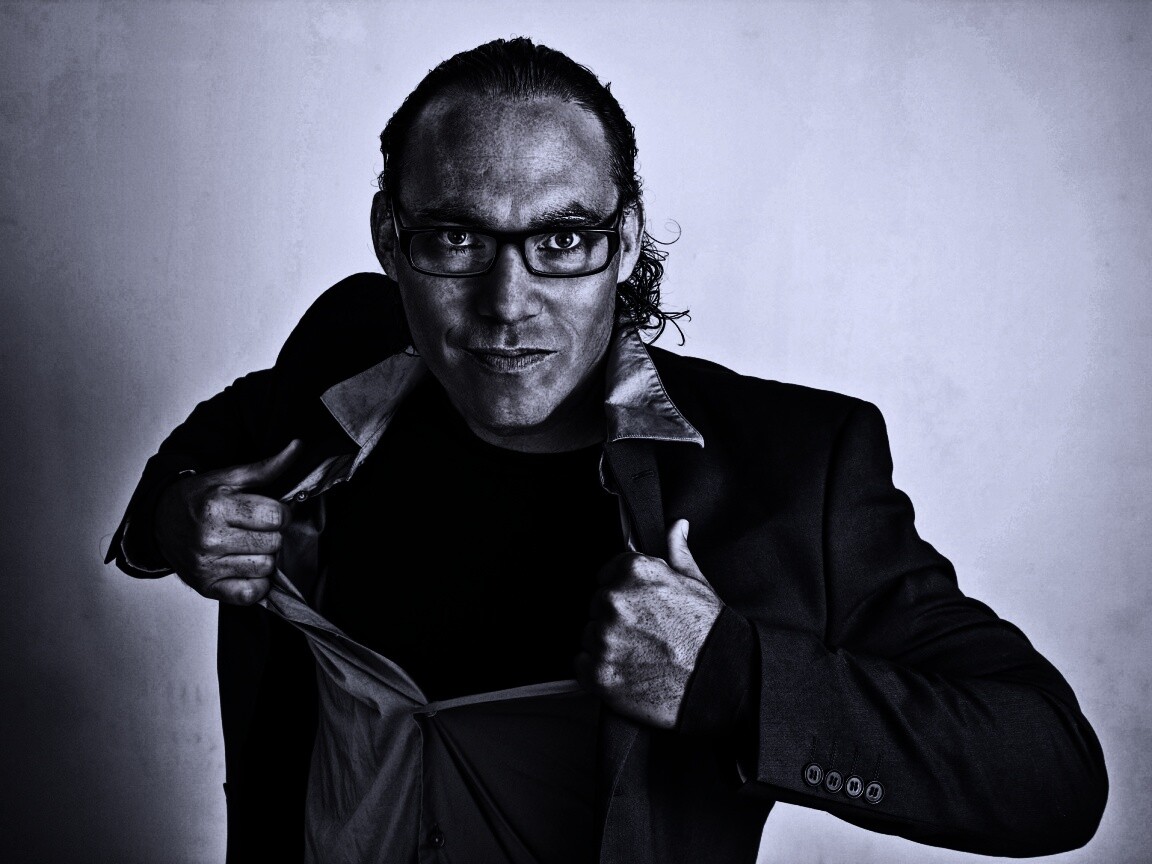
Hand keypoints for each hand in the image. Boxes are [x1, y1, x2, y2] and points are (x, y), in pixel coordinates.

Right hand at [154, 440, 300, 604]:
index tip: (269, 511)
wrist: (159, 521)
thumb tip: (299, 445)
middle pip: (274, 542)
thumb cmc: (199, 497)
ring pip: (266, 567)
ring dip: (264, 557)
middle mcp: (209, 538)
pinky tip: (246, 567)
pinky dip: (256, 583)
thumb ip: (266, 466)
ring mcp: (207, 566)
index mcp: (216, 507)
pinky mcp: (206, 587)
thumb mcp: (228, 477)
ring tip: (248, 545)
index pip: (276, 516)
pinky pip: (251, 593)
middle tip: (256, 529)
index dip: (280, 513)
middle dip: (272, 534)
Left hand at [576, 519, 722, 728]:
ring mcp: (604, 637)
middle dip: (615, 619)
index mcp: (634, 572)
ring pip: (589, 635)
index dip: (624, 593)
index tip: (640, 609)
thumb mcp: (697, 583)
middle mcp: (614, 600)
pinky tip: (627, 672)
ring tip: (640, 656)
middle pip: (597, 606)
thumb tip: (677, 526)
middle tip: (645, 635)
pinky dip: (599, 670)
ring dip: (606, 645)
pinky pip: (582, 665)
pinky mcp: (599, 672)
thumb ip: (678, 552)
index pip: (607, 575)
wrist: (719, 679)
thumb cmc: (709, 632)